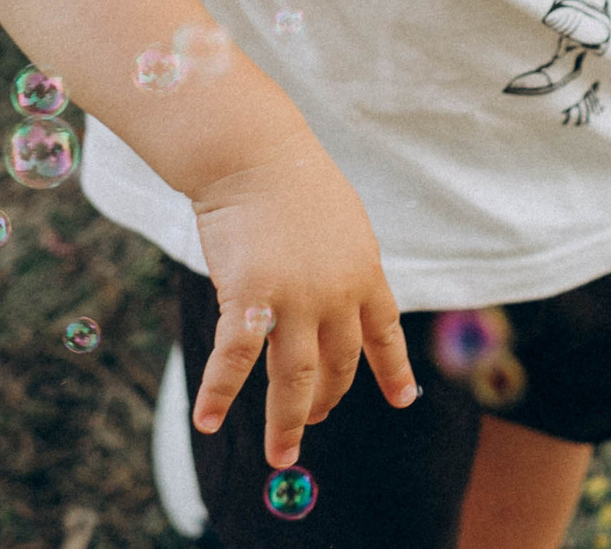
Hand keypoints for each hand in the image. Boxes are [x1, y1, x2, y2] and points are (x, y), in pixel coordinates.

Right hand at [190, 134, 420, 467]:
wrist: (256, 155)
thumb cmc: (293, 180)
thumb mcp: (340, 222)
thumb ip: (344, 263)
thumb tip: (343, 292)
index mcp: (365, 271)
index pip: (385, 332)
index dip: (393, 368)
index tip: (404, 398)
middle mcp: (338, 293)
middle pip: (338, 364)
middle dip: (325, 400)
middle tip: (313, 423)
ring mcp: (296, 299)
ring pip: (293, 378)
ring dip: (288, 421)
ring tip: (282, 456)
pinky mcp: (250, 298)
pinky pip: (234, 360)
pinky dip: (219, 394)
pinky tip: (206, 422)